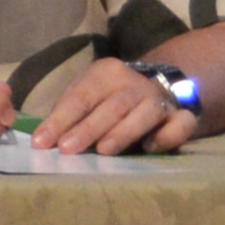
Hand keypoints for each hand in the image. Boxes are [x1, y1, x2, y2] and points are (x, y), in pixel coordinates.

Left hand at [34, 54, 195, 155]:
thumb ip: (67, 114)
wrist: (156, 87)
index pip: (80, 96)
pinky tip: (150, 148)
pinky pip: (181, 124)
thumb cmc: (108, 98)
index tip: (42, 142)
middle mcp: (135, 83)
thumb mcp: (86, 96)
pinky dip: (167, 136)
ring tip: (103, 151)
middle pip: (112, 106)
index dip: (60, 120)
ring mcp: (161, 98)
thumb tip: (42, 139)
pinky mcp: (182, 115)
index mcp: (106, 73)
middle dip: (87, 129)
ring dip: (123, 132)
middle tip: (67, 150)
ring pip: (145, 114)